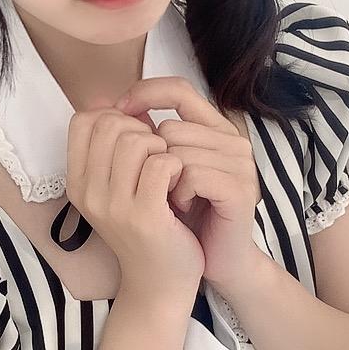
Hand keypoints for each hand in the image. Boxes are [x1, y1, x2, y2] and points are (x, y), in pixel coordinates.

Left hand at [113, 77, 261, 291]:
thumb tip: (108, 106)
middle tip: (157, 187)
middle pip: (170, 128)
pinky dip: (179, 194)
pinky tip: (181, 209)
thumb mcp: (159, 171)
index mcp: (214, 128)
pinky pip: (193, 174)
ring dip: (164, 182)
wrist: (215, 260)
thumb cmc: (184, 216)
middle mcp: (231, 139)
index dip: (144, 95)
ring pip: (178, 152)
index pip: (178, 89)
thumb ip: (145, 137)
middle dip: (151, 161)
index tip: (119, 114)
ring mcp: (240, 163)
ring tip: (171, 201)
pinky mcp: (240, 188)